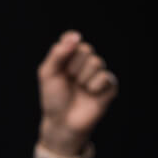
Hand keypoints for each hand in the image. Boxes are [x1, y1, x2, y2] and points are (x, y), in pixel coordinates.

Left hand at [36, 30, 116, 153]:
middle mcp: (85, 63)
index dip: (71, 41)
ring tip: (78, 89)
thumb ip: (58, 54)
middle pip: (86, 49)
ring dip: (82, 78)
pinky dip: (93, 87)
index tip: (66, 47)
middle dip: (72, 66)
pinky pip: (105, 77)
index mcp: (69, 58)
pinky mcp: (110, 86)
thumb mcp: (48, 74)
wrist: (62, 121)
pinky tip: (90, 95)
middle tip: (68, 80)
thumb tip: (75, 36)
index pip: (73, 38)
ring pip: (96, 62)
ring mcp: (98, 74)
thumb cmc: (53, 97)